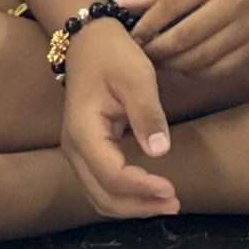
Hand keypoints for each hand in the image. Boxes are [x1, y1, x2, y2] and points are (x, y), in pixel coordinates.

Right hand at [58, 17, 179, 218]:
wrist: (88, 41)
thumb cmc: (113, 54)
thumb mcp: (137, 77)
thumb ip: (147, 115)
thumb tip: (160, 152)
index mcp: (83, 131)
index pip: (111, 175)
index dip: (142, 188)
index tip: (172, 190)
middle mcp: (73, 148)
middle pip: (102, 195)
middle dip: (138, 207)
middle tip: (175, 204)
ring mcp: (77, 152)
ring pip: (99, 196)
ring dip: (131, 206)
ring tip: (166, 203)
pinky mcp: (86, 151)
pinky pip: (101, 185)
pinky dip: (124, 195)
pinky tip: (148, 192)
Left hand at [118, 0, 248, 78]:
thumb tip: (120, 4)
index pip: (172, 5)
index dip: (148, 24)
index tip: (133, 36)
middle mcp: (234, 3)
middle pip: (183, 37)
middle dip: (156, 50)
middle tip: (142, 54)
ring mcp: (247, 30)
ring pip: (198, 59)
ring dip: (172, 64)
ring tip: (160, 60)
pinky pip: (216, 71)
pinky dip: (194, 72)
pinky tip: (185, 64)